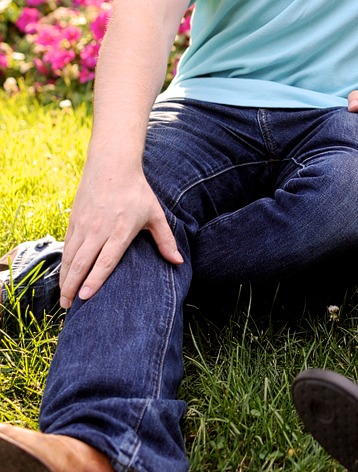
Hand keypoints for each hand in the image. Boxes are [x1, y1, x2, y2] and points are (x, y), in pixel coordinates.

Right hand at [60, 164, 181, 307]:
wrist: (112, 165)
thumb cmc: (137, 191)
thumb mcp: (155, 214)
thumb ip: (165, 239)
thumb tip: (179, 261)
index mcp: (120, 231)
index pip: (105, 261)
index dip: (94, 280)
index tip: (85, 297)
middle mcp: (99, 230)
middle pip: (82, 264)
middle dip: (73, 287)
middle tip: (68, 306)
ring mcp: (84, 225)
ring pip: (71, 257)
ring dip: (65, 279)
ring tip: (64, 298)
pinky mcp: (74, 220)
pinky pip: (67, 246)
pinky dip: (64, 263)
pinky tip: (64, 276)